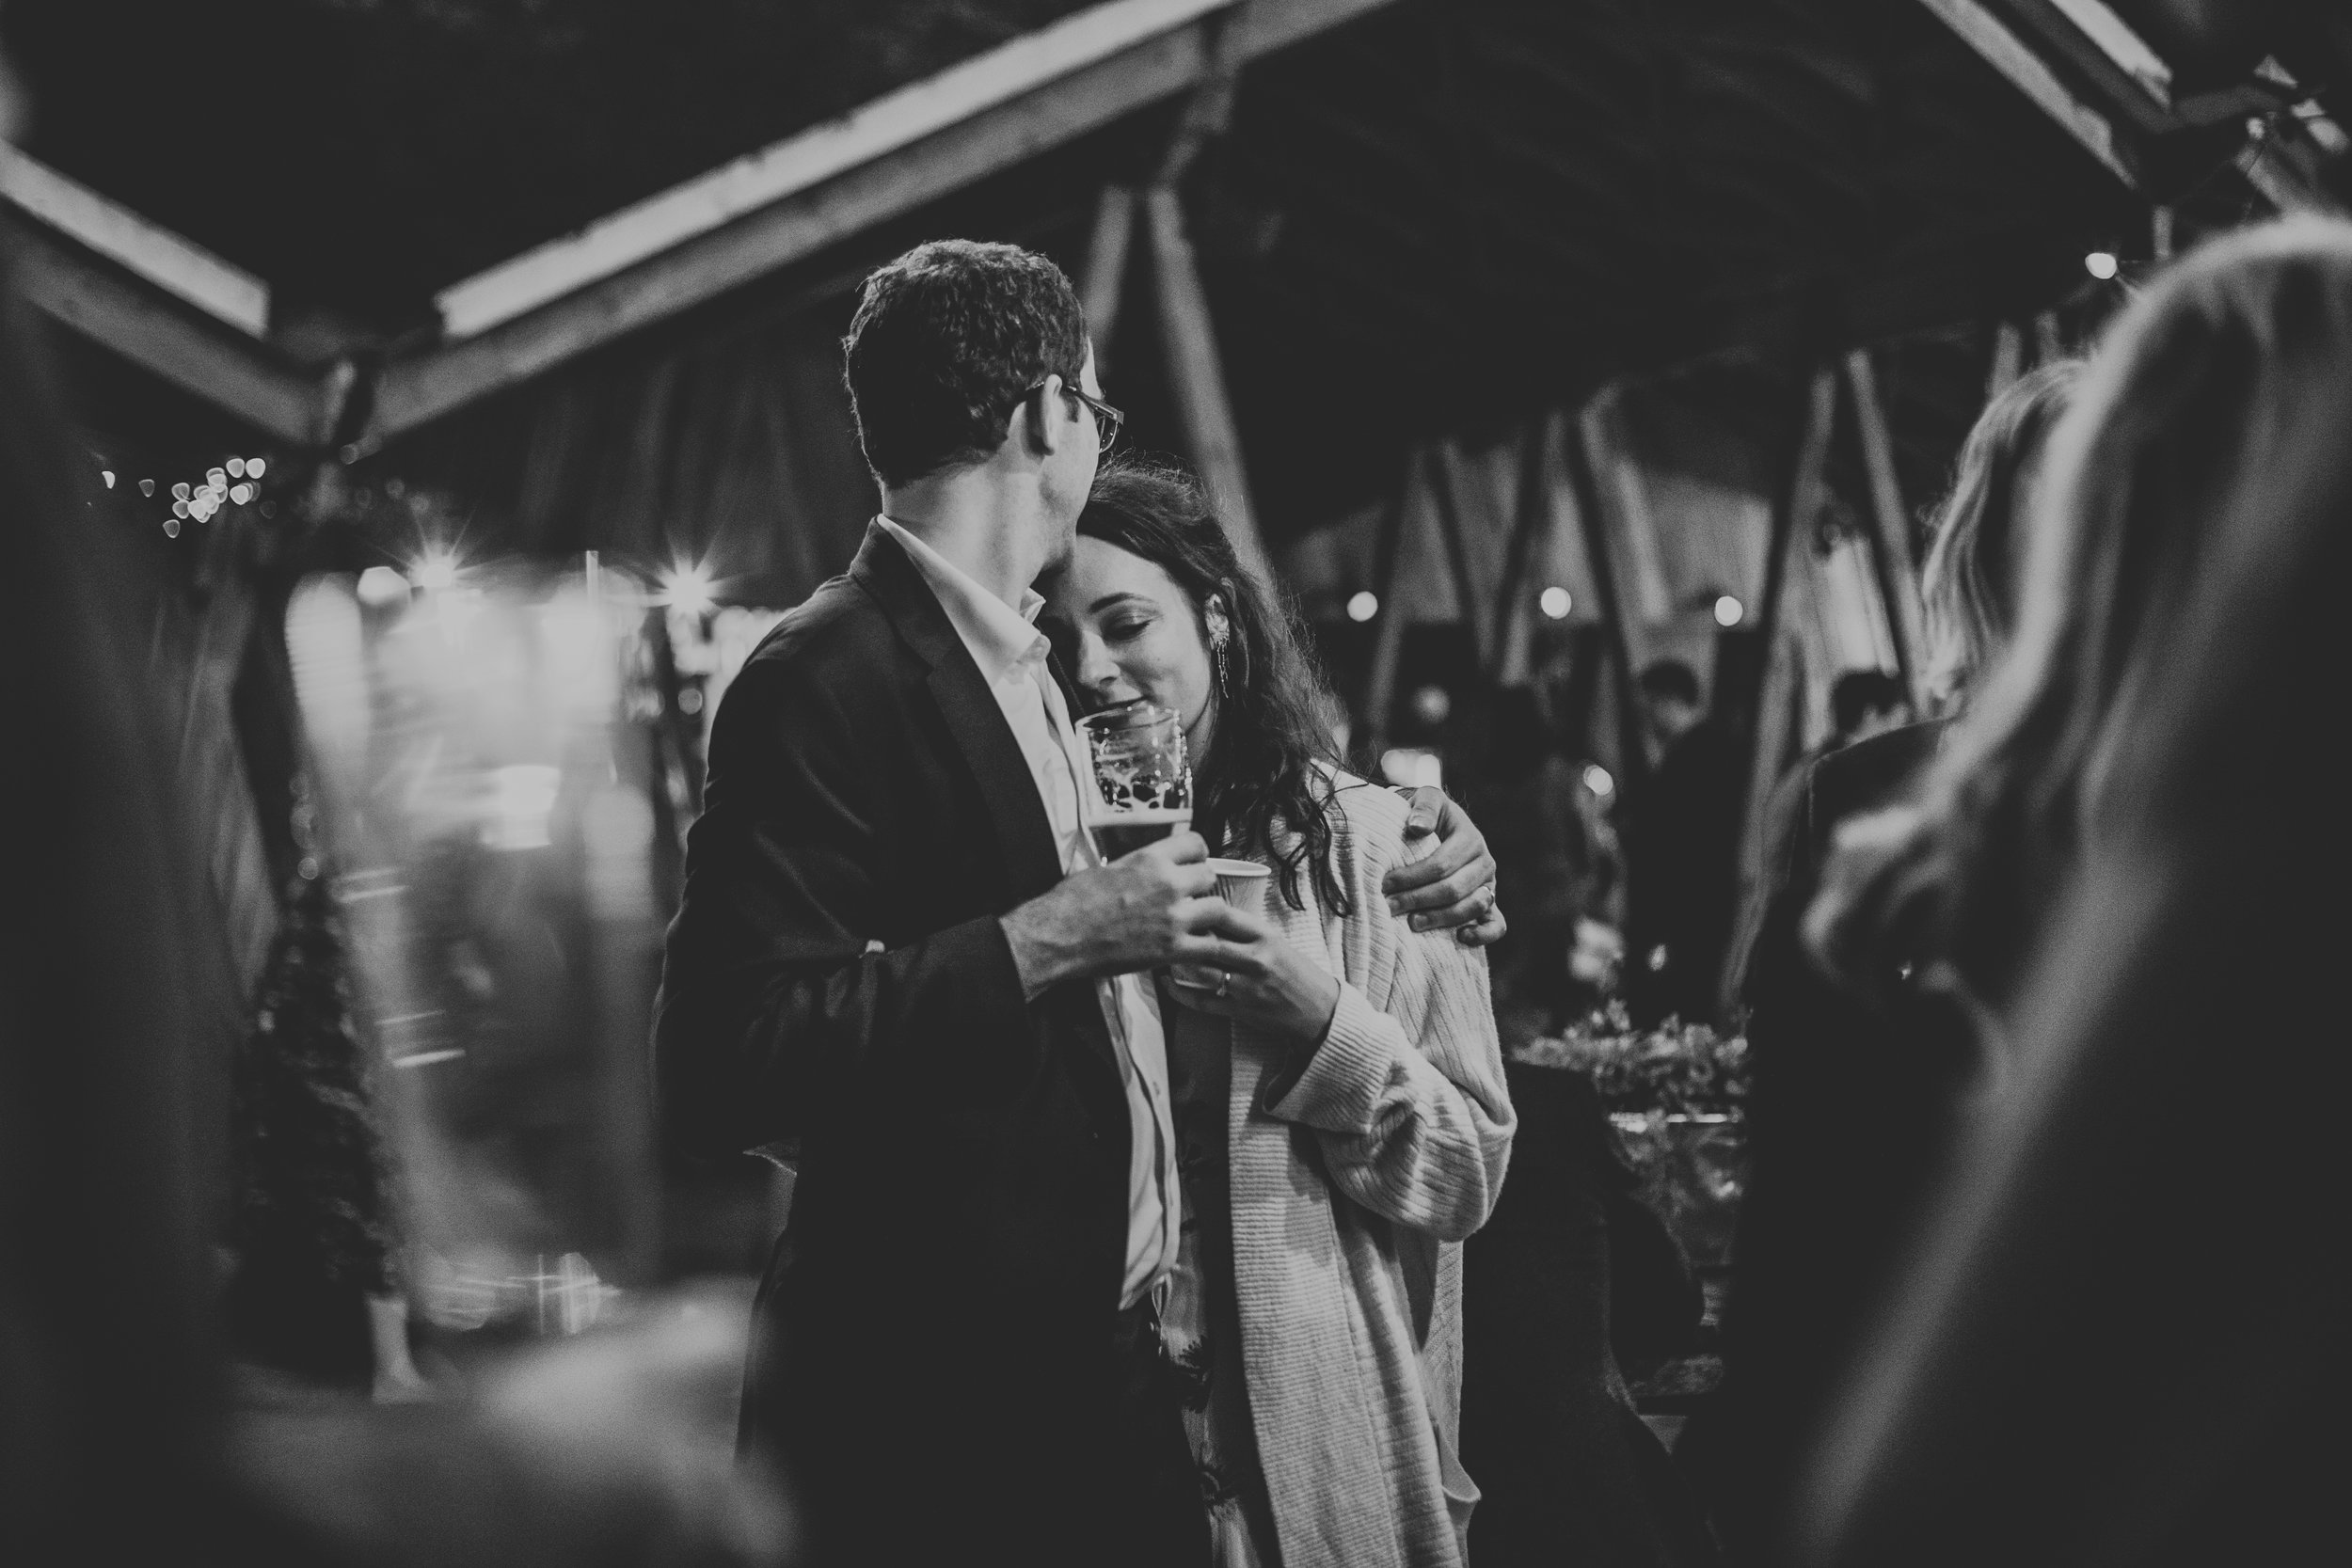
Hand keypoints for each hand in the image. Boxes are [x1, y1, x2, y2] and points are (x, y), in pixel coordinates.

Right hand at [1002, 831, 1238, 996]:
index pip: (1196, 843)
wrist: (1060, 935)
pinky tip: (1204, 949)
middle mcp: (1168, 884)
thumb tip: (1146, 868)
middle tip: (1194, 896)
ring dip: (1213, 916)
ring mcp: (1173, 918)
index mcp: (1151, 859)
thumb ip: (1138, 866)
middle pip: (1210, 876)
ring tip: (1204, 921)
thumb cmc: (1073, 901)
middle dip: (1203, 885)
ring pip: (1219, 910)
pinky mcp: (1171, 949)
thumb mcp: (1109, 867)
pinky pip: (1211, 946)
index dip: (1197, 854)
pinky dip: (1210, 948)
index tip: (1192, 863)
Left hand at [1164, 906, 1337, 1044]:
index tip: (1181, 903)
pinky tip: (1167, 983)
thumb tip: (1209, 913)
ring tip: (1161, 952)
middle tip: (1162, 927)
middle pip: (1209, 942)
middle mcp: (1256, 960)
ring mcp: (1247, 987)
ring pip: (1201, 971)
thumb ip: (1245, 930)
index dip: (1199, 908)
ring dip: (1178, 962)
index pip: (1226, 915)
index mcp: (1266, 937)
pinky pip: (1201, 1001)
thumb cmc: (1295, 971)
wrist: (1319, 1009)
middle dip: (1183, 935)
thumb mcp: (1276, 941)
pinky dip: (1180, 992)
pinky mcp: (1239, 1010)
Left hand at [1386, 786, 1506, 945]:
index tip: (1384, 884)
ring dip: (1440, 919)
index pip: (1441, 864)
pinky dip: (1482, 935)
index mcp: (1470, 838)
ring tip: (1411, 923)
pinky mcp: (1490, 904)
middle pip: (1453, 889)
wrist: (1437, 826)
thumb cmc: (1425, 815)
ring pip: (1471, 908)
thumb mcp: (1424, 799)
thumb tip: (1417, 827)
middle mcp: (1484, 862)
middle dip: (1418, 900)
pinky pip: (1497, 924)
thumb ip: (1423, 808)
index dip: (1411, 877)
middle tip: (1389, 907)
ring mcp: (1489, 885)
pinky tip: (1459, 937)